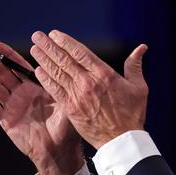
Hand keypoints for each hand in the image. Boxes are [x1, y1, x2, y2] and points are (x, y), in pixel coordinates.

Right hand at [0, 42, 83, 174]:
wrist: (59, 150)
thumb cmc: (66, 127)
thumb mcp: (65, 102)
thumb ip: (59, 84)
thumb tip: (58, 64)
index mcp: (36, 87)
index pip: (19, 67)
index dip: (8, 56)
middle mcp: (22, 94)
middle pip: (4, 75)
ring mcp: (13, 107)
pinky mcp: (7, 121)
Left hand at [29, 30, 148, 148]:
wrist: (121, 140)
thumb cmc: (132, 114)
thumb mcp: (138, 87)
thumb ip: (135, 66)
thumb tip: (141, 48)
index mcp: (104, 75)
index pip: (81, 52)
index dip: (66, 42)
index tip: (55, 34)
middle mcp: (88, 82)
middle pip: (65, 60)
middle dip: (49, 46)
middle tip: (37, 36)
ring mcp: (78, 95)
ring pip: (57, 73)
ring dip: (44, 59)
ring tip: (34, 48)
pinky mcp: (71, 108)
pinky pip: (55, 90)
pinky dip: (46, 79)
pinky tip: (37, 70)